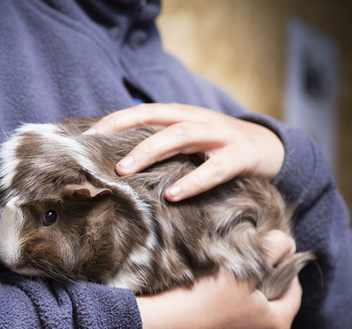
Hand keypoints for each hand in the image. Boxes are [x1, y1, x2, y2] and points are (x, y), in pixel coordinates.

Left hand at [85, 103, 284, 200]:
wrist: (269, 148)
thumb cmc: (214, 150)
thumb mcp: (185, 143)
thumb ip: (157, 149)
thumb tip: (113, 169)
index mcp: (178, 115)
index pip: (139, 112)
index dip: (111, 122)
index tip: (82, 139)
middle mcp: (195, 119)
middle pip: (154, 119)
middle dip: (123, 134)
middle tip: (97, 157)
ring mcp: (218, 135)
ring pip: (179, 136)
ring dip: (149, 152)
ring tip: (125, 171)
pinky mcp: (239, 156)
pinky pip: (215, 169)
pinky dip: (193, 181)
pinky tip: (173, 195)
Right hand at [136, 230, 300, 328]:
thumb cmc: (199, 298)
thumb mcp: (238, 268)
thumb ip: (270, 251)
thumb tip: (288, 243)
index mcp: (276, 326)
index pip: (293, 293)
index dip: (281, 271)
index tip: (264, 258)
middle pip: (270, 315)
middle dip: (259, 296)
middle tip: (238, 276)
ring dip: (240, 318)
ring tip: (217, 299)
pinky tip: (203, 322)